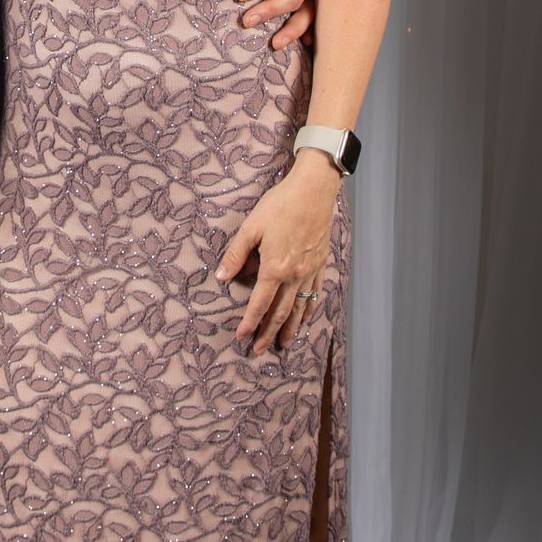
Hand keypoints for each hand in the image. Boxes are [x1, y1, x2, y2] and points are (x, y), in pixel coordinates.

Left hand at [218, 155, 337, 352]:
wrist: (314, 190)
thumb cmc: (280, 205)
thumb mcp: (251, 227)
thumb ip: (236, 255)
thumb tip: (220, 278)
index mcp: (274, 267)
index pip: (259, 303)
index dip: (249, 322)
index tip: (240, 337)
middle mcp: (294, 275)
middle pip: (280, 312)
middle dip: (268, 333)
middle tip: (259, 350)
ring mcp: (310, 270)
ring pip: (300, 307)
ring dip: (291, 328)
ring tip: (284, 344)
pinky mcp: (321, 263)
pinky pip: (315, 293)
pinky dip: (309, 309)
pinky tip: (306, 318)